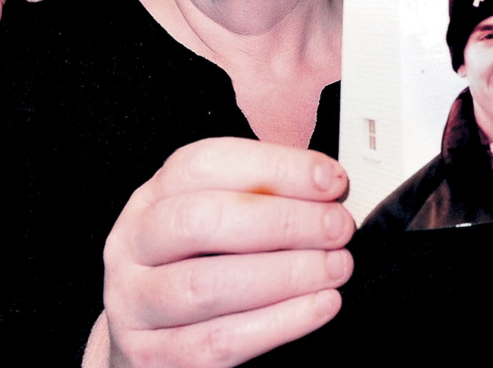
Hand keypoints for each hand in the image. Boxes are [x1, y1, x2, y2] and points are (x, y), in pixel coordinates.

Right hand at [97, 137, 354, 367]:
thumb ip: (267, 193)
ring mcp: (134, 303)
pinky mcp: (151, 357)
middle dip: (284, 221)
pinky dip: (280, 322)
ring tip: (336, 266)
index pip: (206, 165)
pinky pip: (217, 342)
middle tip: (338, 227)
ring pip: (207, 286)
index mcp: (155, 194)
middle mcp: (134, 243)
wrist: (158, 332)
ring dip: (286, 274)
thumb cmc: (206, 257)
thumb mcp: (225, 211)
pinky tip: (322, 304)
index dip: (276, 168)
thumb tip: (330, 185)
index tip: (332, 180)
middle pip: (202, 221)